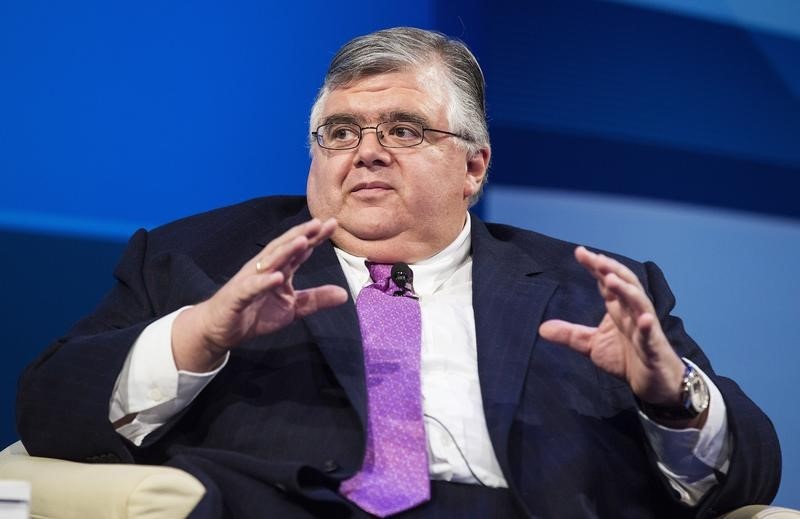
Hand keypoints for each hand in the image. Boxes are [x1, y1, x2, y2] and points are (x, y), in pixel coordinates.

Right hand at [172, 218, 348, 371]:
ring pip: (269, 262)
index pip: (299, 250)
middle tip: (320, 223)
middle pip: (285, 248)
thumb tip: (345, 294)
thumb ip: (316, 299)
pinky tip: (276, 276)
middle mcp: (264, 269)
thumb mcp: (292, 308)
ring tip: (303, 241)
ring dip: (285, 251)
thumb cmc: (254, 313)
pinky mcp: (237, 296)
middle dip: (302, 234)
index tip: (333, 224)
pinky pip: (251, 287)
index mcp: (279, 269)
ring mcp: (249, 280)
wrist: (220, 330)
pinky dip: (263, 282)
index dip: (315, 237)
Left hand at [539, 246, 686, 408]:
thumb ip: (570, 335)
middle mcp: (633, 313)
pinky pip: (650, 335)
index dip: (595, 267)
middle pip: (624, 285)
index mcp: (618, 309)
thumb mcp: (592, 346)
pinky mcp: (653, 347)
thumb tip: (541, 328)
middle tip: (595, 258)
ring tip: (611, 279)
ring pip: (639, 303)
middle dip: (611, 270)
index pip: (607, 282)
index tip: (580, 252)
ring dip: (626, 290)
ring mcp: (645, 328)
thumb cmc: (626, 359)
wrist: (654, 384)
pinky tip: (644, 319)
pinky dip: (647, 326)